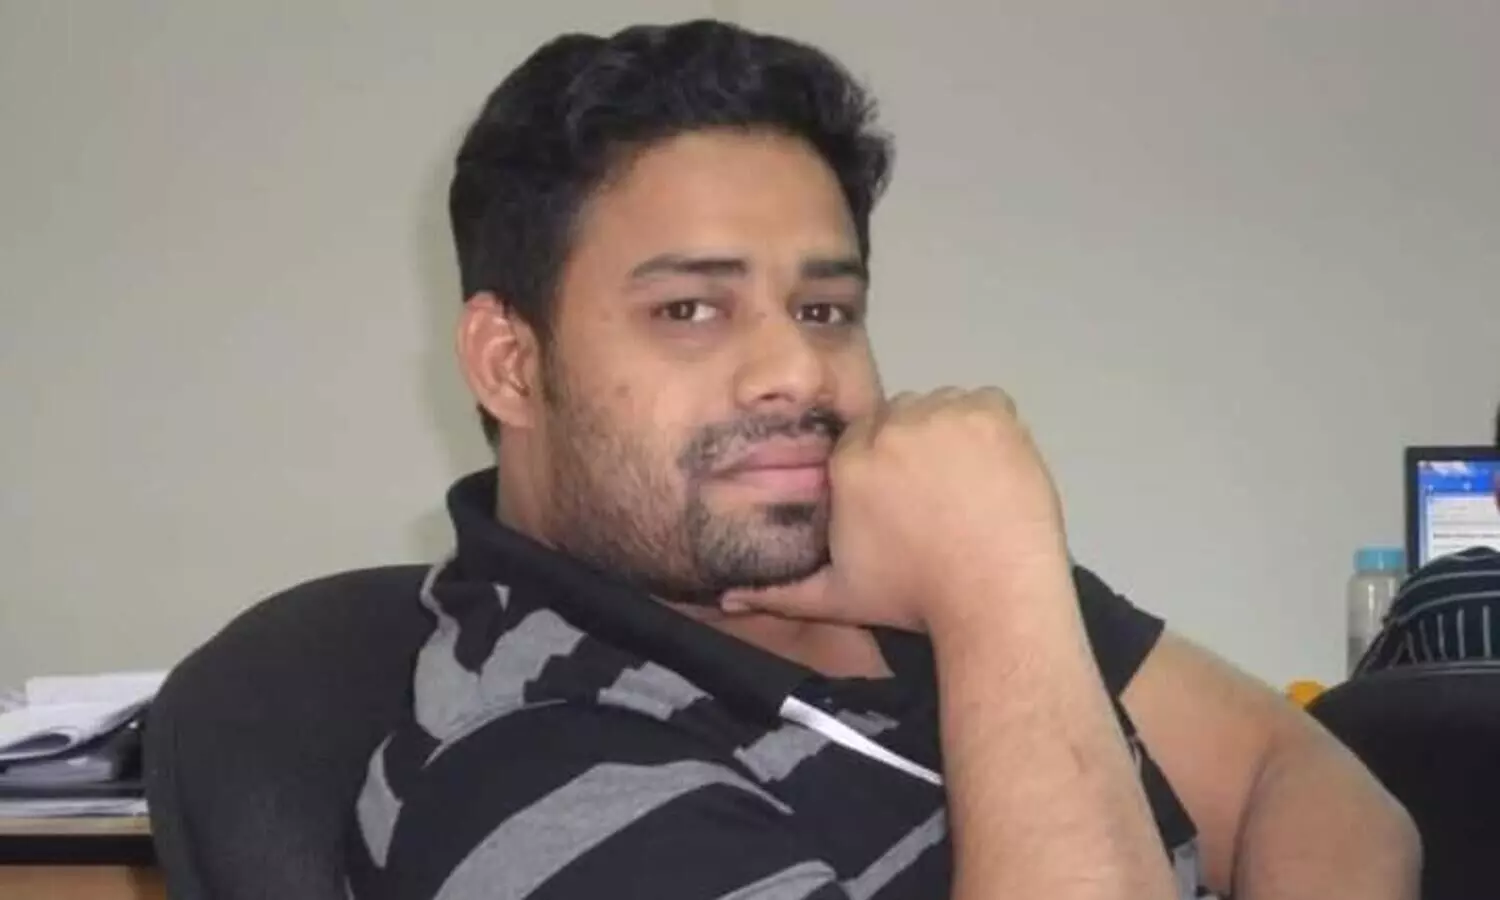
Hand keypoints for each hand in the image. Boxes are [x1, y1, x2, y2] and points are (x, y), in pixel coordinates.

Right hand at [724, 387, 1069, 631]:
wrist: (994, 599)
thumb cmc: (913, 598)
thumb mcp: (838, 597)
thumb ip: (779, 591)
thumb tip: (724, 598)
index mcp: (849, 460)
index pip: (859, 439)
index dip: (882, 468)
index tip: (904, 500)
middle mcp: (891, 426)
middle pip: (899, 420)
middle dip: (912, 450)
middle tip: (938, 498)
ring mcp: (944, 414)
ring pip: (940, 409)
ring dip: (949, 437)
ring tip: (966, 489)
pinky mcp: (993, 411)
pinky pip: (985, 403)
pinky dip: (989, 431)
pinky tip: (991, 473)